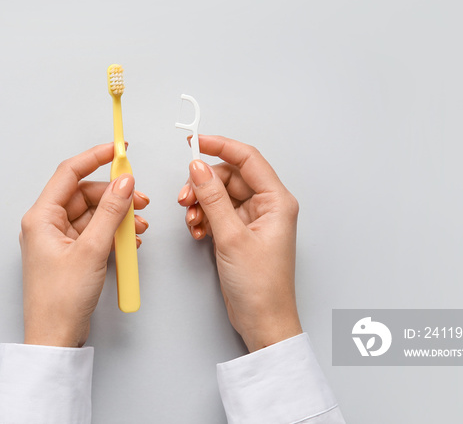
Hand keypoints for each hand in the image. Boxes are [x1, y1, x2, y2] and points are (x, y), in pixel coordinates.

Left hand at [20, 143, 149, 347]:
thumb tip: (124, 183)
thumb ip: (111, 212)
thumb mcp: (92, 250)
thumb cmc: (60, 300)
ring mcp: (60, 240)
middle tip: (139, 199)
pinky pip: (95, 232)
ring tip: (139, 226)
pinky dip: (114, 232)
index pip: (69, 173)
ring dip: (118, 216)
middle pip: (86, 194)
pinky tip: (130, 240)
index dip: (95, 157)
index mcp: (41, 217)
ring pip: (93, 213)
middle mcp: (47, 224)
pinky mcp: (71, 254)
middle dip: (115, 195)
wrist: (55, 337)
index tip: (118, 149)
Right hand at [178, 135, 301, 351]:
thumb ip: (213, 199)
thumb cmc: (260, 286)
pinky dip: (204, 219)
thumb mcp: (231, 237)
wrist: (263, 321)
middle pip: (229, 177)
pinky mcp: (240, 233)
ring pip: (220, 195)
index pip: (248, 159)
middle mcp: (267, 206)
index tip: (195, 142)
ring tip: (192, 222)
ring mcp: (253, 220)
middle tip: (185, 198)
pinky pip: (218, 213)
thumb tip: (198, 168)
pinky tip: (198, 232)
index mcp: (276, 201)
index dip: (220, 146)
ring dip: (201, 204)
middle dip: (203, 184)